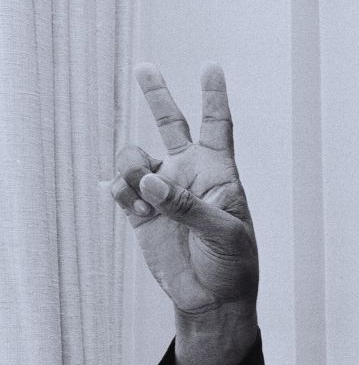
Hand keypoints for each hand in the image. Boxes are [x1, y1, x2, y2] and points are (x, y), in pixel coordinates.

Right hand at [108, 63, 257, 320]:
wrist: (210, 298)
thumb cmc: (232, 263)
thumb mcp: (223, 233)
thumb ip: (187, 205)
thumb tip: (149, 180)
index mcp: (219, 174)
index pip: (217, 128)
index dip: (213, 97)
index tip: (211, 67)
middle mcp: (189, 175)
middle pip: (172, 126)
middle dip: (158, 96)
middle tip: (144, 67)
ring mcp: (163, 192)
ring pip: (135, 156)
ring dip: (132, 166)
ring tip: (143, 192)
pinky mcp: (141, 213)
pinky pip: (120, 187)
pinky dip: (121, 190)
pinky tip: (134, 206)